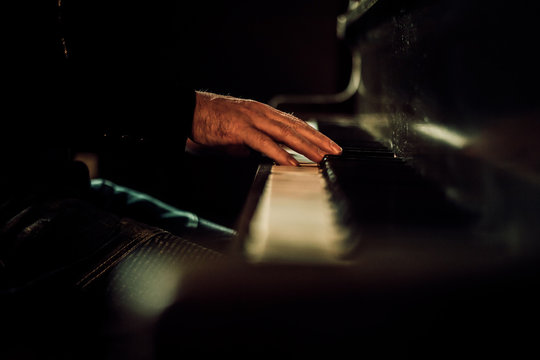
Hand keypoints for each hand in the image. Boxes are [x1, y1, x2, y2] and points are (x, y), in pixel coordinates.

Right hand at [191, 91, 341, 164]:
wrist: (188, 111)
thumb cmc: (211, 122)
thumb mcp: (238, 134)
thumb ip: (252, 143)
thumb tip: (259, 154)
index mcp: (263, 113)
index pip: (295, 124)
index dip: (314, 135)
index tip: (329, 145)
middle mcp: (262, 113)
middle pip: (297, 127)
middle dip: (319, 140)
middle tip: (335, 151)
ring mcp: (252, 119)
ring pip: (286, 133)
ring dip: (306, 147)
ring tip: (321, 158)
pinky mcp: (240, 129)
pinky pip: (264, 143)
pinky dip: (280, 153)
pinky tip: (292, 163)